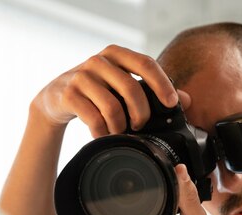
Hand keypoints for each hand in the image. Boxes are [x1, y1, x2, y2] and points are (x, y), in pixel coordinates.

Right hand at [32, 45, 179, 137]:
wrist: (55, 97)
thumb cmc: (96, 91)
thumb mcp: (121, 85)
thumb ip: (152, 90)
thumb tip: (186, 99)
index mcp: (116, 54)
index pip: (145, 63)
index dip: (162, 84)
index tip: (171, 104)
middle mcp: (98, 61)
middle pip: (130, 88)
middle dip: (141, 112)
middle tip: (140, 125)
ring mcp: (81, 76)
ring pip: (112, 106)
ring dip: (120, 126)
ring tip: (119, 131)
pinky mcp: (68, 94)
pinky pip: (93, 118)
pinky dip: (102, 131)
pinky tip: (102, 134)